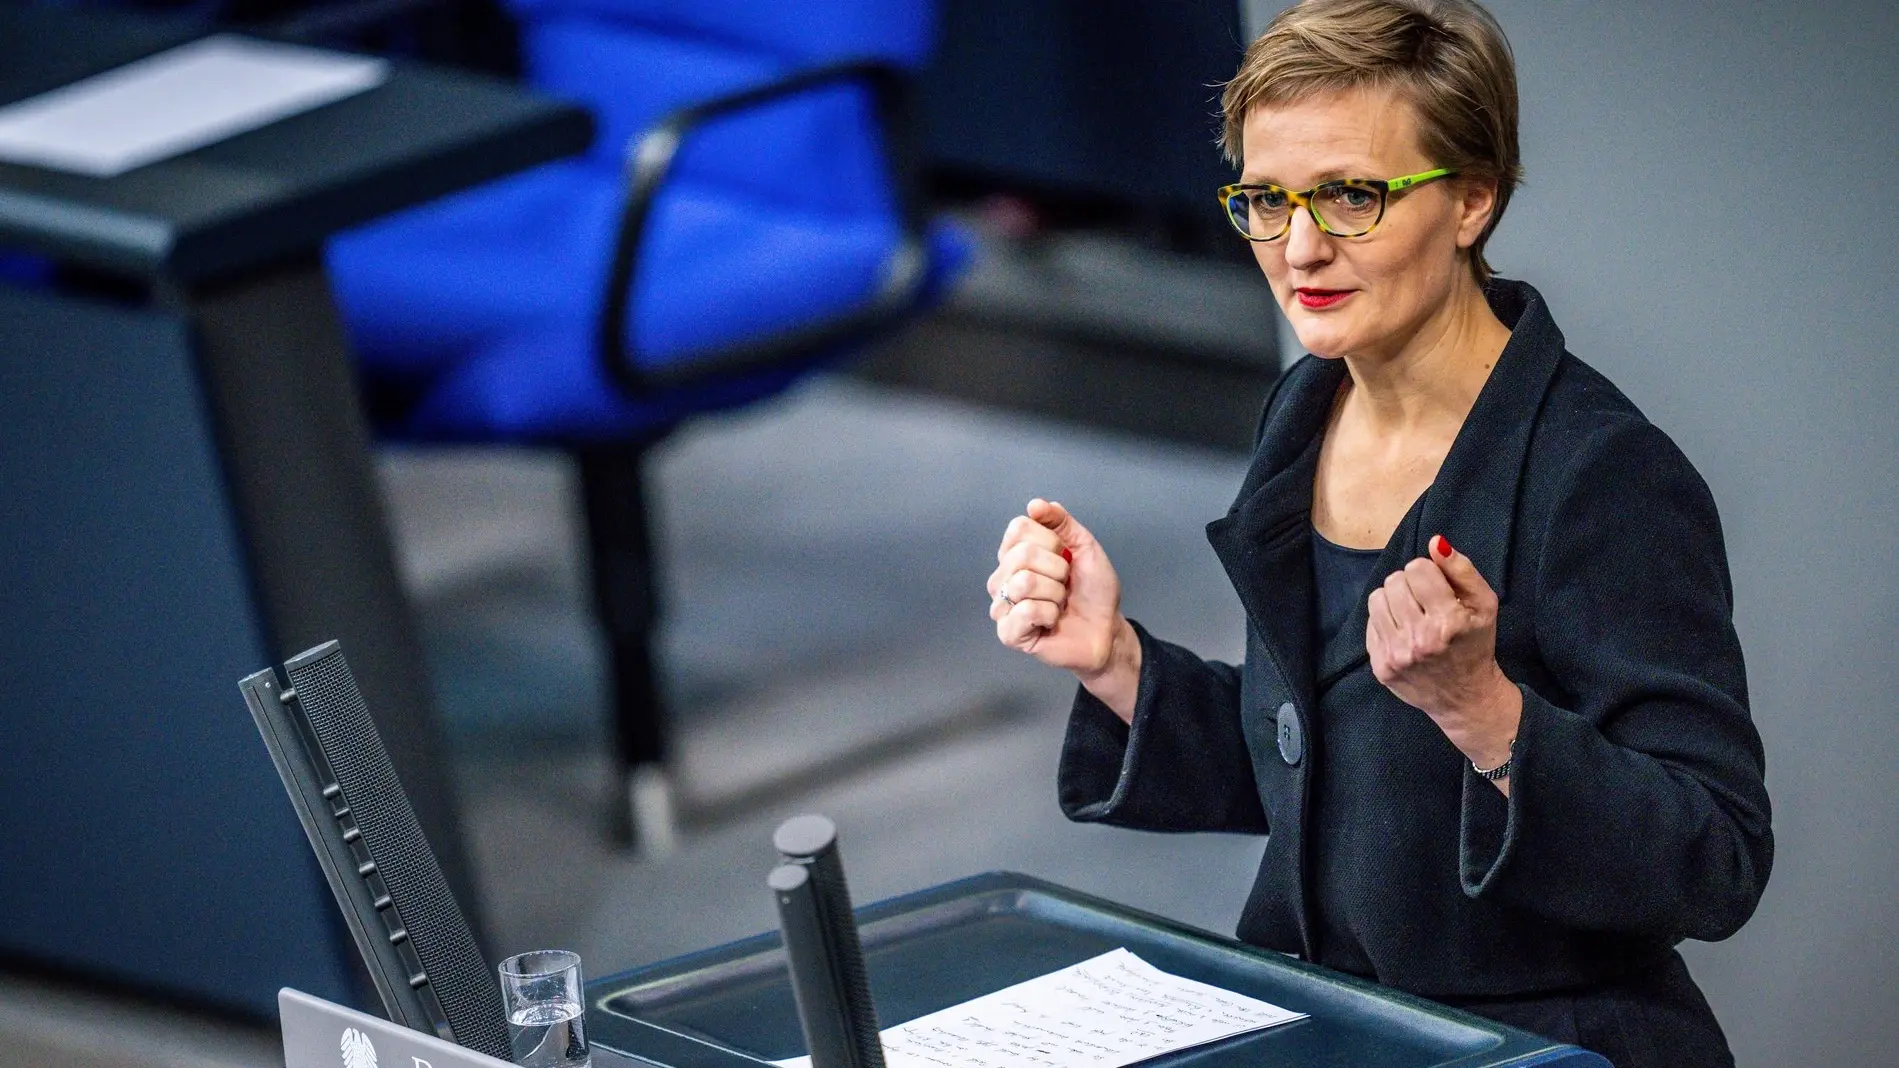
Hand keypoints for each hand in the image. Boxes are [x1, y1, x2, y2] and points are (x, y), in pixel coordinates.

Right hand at [987, 500, 1140, 717]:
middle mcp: (1003, 578)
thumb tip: (1034, 504)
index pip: (1018, 528)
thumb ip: (1061, 521)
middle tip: (1065, 584)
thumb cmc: (1093, 591)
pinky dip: (1049, 614)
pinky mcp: (1008, 633)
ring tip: (1059, 603)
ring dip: (1055, 593)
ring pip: (1023, 583)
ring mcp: (1002, 606)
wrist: (1106, 628)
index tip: (1066, 557)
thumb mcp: (1084, 546)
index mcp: (1015, 554)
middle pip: (1021, 555)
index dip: (1051, 541)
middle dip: (1057, 569)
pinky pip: (1025, 611)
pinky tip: (1051, 621)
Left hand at [1367, 535, 1521, 774]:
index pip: (1416, 569)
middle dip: (1410, 584)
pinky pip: (1370, 623)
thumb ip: (1462, 570)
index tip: (1438, 588)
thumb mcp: (1485, 605)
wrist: (1466, 697)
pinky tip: (1403, 632)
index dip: (1428, 573)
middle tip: (1425, 601)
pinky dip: (1385, 621)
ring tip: (1411, 613)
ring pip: (1377, 599)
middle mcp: (1419, 639)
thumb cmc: (1476, 644)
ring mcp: (1396, 655)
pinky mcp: (1381, 667)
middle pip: (1394, 581)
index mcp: (1448, 622)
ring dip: (1393, 599)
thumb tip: (1435, 542)